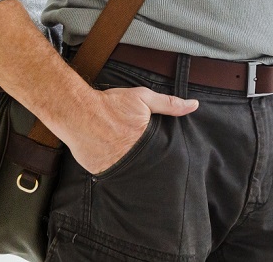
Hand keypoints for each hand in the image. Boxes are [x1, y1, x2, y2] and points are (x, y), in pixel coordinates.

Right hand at [60, 84, 197, 173]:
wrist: (78, 112)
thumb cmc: (111, 104)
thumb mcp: (143, 98)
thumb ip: (169, 104)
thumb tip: (194, 105)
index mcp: (146, 143)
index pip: (162, 155)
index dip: (164, 155)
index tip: (164, 153)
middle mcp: (132, 159)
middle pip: (147, 166)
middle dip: (149, 164)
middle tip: (147, 160)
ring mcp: (115, 167)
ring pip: (131, 173)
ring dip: (133, 170)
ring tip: (131, 163)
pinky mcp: (100, 172)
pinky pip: (112, 175)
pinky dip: (115, 169)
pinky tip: (115, 163)